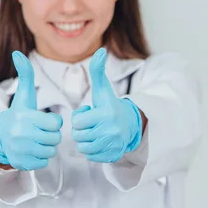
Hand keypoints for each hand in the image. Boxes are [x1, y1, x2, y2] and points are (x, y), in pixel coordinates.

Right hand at [0, 51, 62, 169]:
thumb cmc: (18, 115)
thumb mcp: (24, 96)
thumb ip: (25, 75)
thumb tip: (17, 53)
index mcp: (24, 118)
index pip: (56, 124)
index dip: (54, 123)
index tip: (45, 121)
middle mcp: (20, 135)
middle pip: (54, 139)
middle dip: (51, 135)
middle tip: (41, 132)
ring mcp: (20, 150)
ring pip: (50, 151)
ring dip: (47, 147)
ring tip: (37, 140)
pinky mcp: (20, 163)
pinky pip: (43, 162)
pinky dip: (40, 158)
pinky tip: (32, 150)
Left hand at [71, 48, 141, 162]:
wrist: (131, 125)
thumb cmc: (111, 106)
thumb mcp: (103, 89)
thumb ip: (98, 71)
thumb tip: (100, 50)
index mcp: (106, 114)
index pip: (77, 121)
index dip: (79, 117)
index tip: (89, 113)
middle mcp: (111, 131)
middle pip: (79, 136)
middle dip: (81, 130)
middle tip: (91, 124)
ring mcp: (112, 144)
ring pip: (83, 148)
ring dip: (85, 141)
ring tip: (94, 133)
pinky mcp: (113, 155)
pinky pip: (91, 157)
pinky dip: (92, 150)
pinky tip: (99, 141)